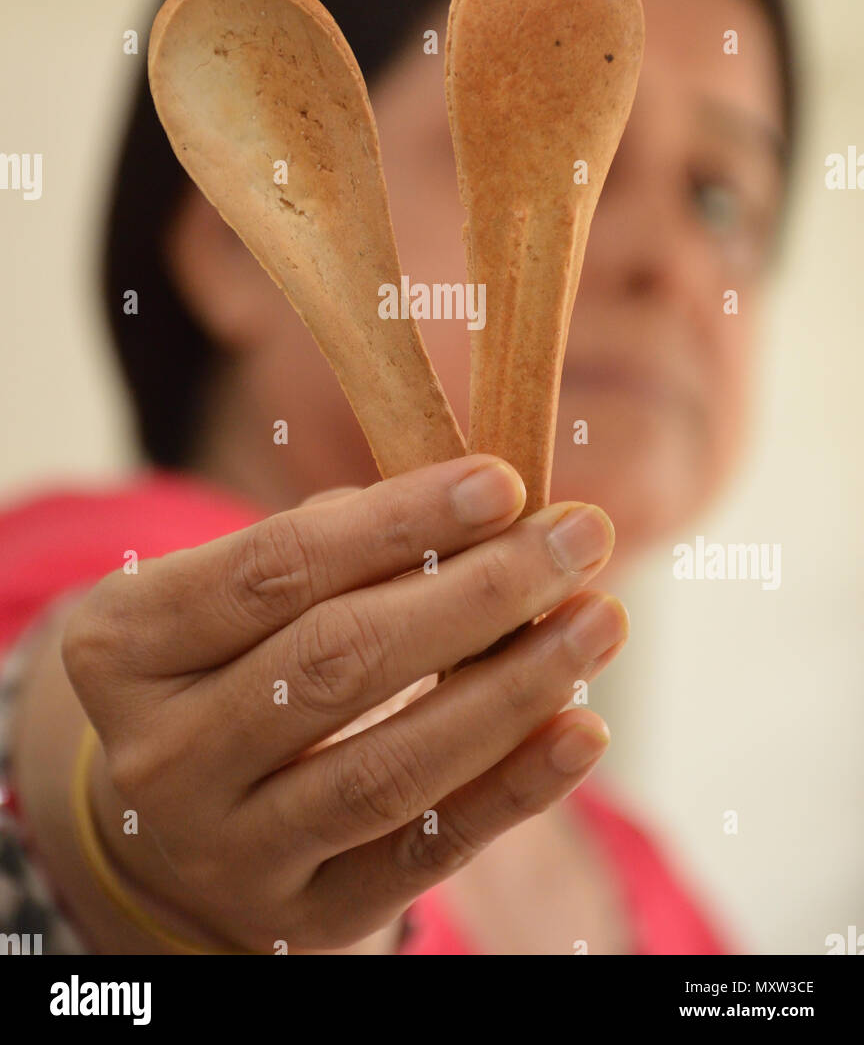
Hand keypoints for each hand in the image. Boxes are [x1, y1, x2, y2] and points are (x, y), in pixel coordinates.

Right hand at [61, 454, 626, 952]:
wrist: (165, 825)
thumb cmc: (227, 668)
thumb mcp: (236, 597)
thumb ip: (335, 545)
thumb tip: (482, 506)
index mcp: (124, 644)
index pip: (276, 567)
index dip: (397, 521)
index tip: (503, 481)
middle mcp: (161, 754)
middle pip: (337, 659)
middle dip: (478, 591)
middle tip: (579, 538)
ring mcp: (227, 848)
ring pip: (387, 765)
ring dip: (511, 688)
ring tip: (599, 623)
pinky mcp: (299, 918)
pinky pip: (422, 853)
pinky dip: (512, 790)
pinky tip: (581, 731)